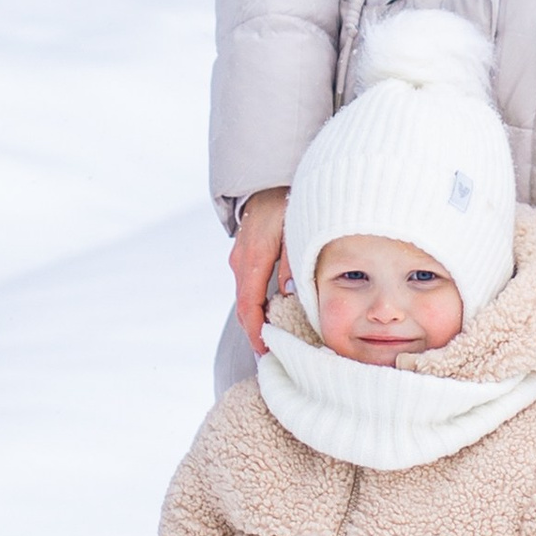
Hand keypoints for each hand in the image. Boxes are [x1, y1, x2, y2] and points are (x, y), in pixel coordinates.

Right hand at [230, 188, 289, 351]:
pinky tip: (272, 315)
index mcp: (253, 259)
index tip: (265, 351)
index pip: (249, 306)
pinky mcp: (245, 256)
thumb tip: (287, 294)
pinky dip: (258, 304)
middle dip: (256, 332)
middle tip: (272, 355)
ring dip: (257, 319)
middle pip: (245, 307)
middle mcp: (241, 262)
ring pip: (246, 298)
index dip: (256, 332)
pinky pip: (249, 287)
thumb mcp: (295, 232)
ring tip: (274, 341)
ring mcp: (240, 259)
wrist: (268, 179)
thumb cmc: (286, 203)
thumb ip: (292, 263)